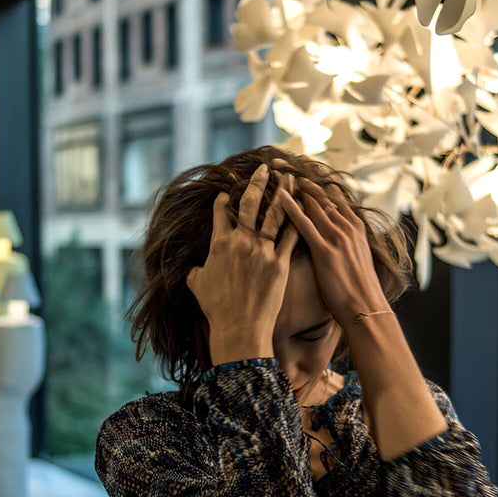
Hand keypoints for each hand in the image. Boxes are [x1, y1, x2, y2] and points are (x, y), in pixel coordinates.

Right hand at [186, 164, 298, 350]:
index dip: (225, 199)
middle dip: (257, 183)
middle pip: (250, 204)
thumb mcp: (199, 287)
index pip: (221, 212)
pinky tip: (304, 209)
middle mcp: (241, 242)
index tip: (229, 190)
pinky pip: (291, 237)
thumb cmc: (217, 310)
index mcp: (219, 244)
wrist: (239, 328)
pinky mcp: (280, 264)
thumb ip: (196, 272)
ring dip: (283, 194)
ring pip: (275, 214)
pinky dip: (298, 221)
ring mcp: (262, 251)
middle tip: (264, 168)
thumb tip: (193, 270)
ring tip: (290, 179)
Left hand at [270, 158, 389, 328]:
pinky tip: (277, 196)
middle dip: (301, 174)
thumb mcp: (356, 258)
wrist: (366, 308)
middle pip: (321, 192)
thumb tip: (332, 236)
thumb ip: (345, 242)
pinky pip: (305, 223)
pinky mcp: (325, 250)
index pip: (333, 194)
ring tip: (275, 169)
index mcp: (354, 226)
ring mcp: (337, 237)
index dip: (315, 178)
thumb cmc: (358, 290)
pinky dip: (290, 207)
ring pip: (313, 202)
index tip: (300, 166)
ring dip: (293, 184)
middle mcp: (347, 226)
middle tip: (282, 161)